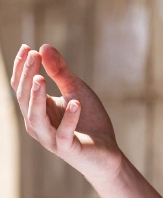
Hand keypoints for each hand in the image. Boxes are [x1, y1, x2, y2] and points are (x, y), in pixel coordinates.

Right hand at [11, 44, 122, 184]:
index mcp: (37, 110)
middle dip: (27, 77)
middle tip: (34, 55)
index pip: (22, 88)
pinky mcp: (68, 149)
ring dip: (37, 98)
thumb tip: (44, 46)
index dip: (22, 69)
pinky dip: (69, 119)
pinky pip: (64, 134)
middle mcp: (38, 125)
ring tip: (41, 78)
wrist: (106, 151)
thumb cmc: (88, 120)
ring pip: (36, 118)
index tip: (27, 47)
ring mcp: (51, 139)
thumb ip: (60, 71)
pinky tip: (76, 103)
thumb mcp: (75, 89)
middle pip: (25, 100)